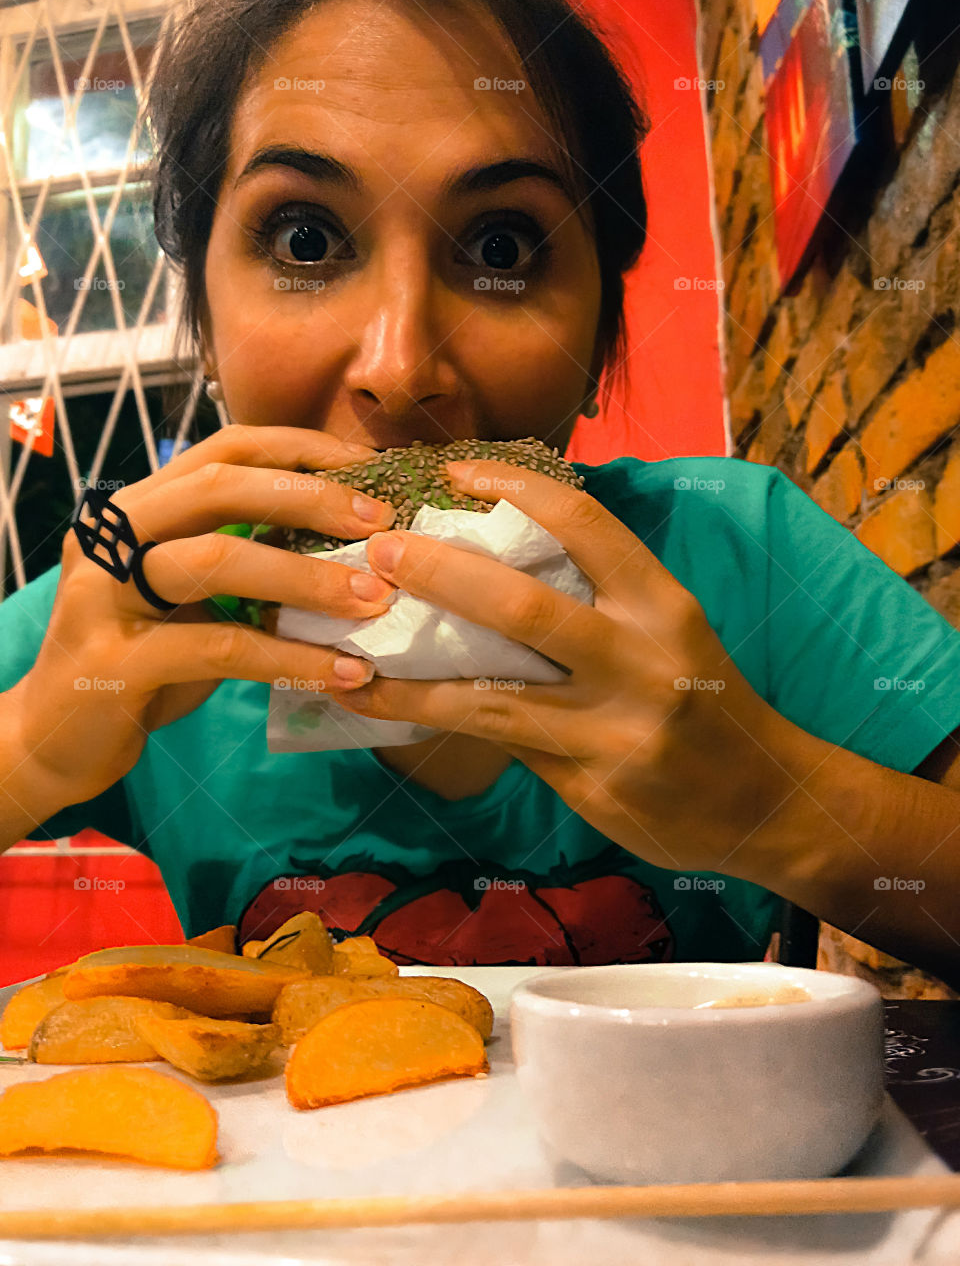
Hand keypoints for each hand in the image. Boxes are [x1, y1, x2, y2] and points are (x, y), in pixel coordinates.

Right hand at [16, 426, 397, 804]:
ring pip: (216, 560)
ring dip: (308, 577)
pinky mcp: (116, 662)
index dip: (302, 450)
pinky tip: (345, 672)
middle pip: (219, 487)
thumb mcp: (190, 597)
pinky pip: (221, 649)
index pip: (225, 450)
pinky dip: (291, 659)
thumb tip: (348, 540)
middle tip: (382, 525)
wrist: (55, 740)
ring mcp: (105, 597)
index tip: (372, 470)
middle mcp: (113, 537)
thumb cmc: (142, 659)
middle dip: (310, 498)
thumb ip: (242, 557)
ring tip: (375, 599)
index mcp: (138, 509)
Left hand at [332, 461, 797, 878]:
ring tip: (347, 654)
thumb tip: (496, 560)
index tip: (451, 473)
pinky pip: (496, 744)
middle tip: (380, 551)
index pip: (584, 523)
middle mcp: (641, 661)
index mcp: (664, 605)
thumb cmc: (707, 700)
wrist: (765, 801)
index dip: (513, 487)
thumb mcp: (672, 632)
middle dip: (441, 573)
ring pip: (491, 697)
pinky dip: (433, 722)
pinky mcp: (589, 785)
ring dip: (409, 675)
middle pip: (524, 606)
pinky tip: (383, 709)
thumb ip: (598, 600)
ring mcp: (613, 730)